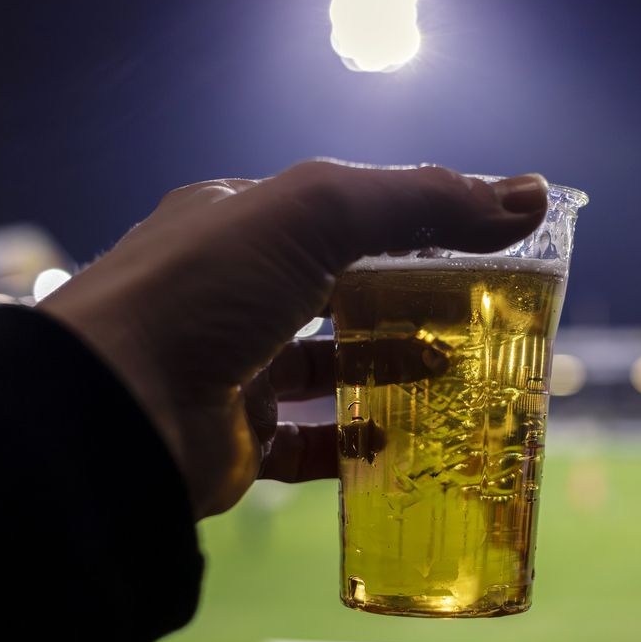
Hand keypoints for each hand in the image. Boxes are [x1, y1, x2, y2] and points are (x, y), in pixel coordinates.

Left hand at [39, 161, 549, 518]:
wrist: (113, 411)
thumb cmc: (207, 290)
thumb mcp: (316, 214)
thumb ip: (420, 202)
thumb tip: (527, 195)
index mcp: (241, 224)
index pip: (344, 215)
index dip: (416, 227)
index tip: (484, 246)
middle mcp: (235, 293)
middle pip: (345, 292)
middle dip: (416, 302)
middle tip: (486, 317)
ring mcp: (236, 369)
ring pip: (334, 369)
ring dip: (396, 371)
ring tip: (461, 376)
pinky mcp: (240, 442)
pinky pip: (313, 445)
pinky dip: (361, 446)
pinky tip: (407, 444)